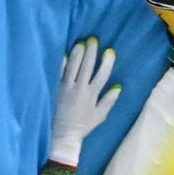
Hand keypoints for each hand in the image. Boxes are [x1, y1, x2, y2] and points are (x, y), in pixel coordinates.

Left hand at [50, 37, 121, 165]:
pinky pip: (58, 73)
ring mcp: (66, 88)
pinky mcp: (56, 89)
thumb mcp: (100, 115)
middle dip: (91, 52)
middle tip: (93, 40)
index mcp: (92, 95)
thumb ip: (108, 100)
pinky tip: (64, 54)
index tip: (110, 52)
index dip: (107, 63)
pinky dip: (61, 63)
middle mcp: (80, 89)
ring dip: (77, 54)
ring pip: (73, 67)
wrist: (64, 134)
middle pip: (87, 67)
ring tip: (81, 44)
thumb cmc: (83, 125)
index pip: (102, 75)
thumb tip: (118, 87)